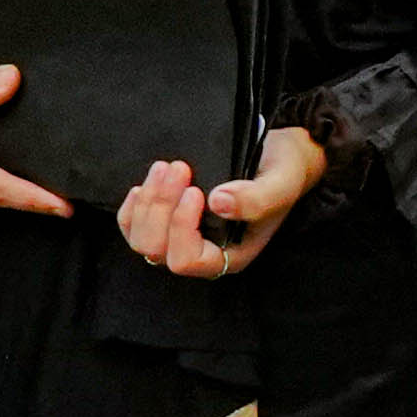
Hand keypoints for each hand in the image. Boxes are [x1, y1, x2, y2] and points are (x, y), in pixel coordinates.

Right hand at [0, 64, 76, 218]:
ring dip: (26, 190)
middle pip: (5, 197)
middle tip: (84, 186)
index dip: (36, 198)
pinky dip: (8, 182)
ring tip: (68, 177)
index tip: (68, 206)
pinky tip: (32, 167)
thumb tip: (13, 79)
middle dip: (42, 196)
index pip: (1, 190)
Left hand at [118, 125, 324, 278]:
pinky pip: (133, 226)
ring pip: (141, 239)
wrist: (279, 157)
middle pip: (156, 249)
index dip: (181, 227)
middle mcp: (202, 253)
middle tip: (179, 167)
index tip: (196, 190)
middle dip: (160, 207)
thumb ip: (256, 198)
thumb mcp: (281, 183)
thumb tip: (218, 202)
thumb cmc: (284, 173)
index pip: (188, 260)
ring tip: (167, 167)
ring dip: (148, 201)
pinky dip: (133, 207)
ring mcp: (181, 239)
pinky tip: (143, 185)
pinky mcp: (167, 221)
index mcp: (230, 256)